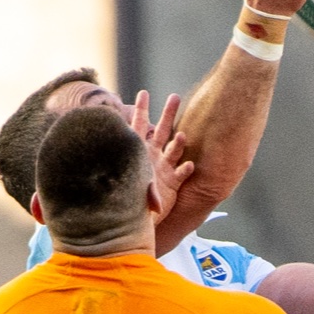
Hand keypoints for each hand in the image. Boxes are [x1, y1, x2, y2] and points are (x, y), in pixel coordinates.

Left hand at [127, 89, 192, 222]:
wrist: (133, 220)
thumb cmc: (124, 201)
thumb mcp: (129, 187)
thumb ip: (140, 186)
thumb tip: (152, 197)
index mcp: (137, 152)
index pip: (138, 127)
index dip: (141, 110)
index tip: (144, 93)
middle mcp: (152, 157)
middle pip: (161, 130)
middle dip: (168, 114)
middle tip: (175, 97)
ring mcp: (163, 169)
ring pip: (174, 148)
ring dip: (179, 140)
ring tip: (182, 135)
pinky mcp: (172, 183)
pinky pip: (182, 173)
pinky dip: (186, 169)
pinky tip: (190, 165)